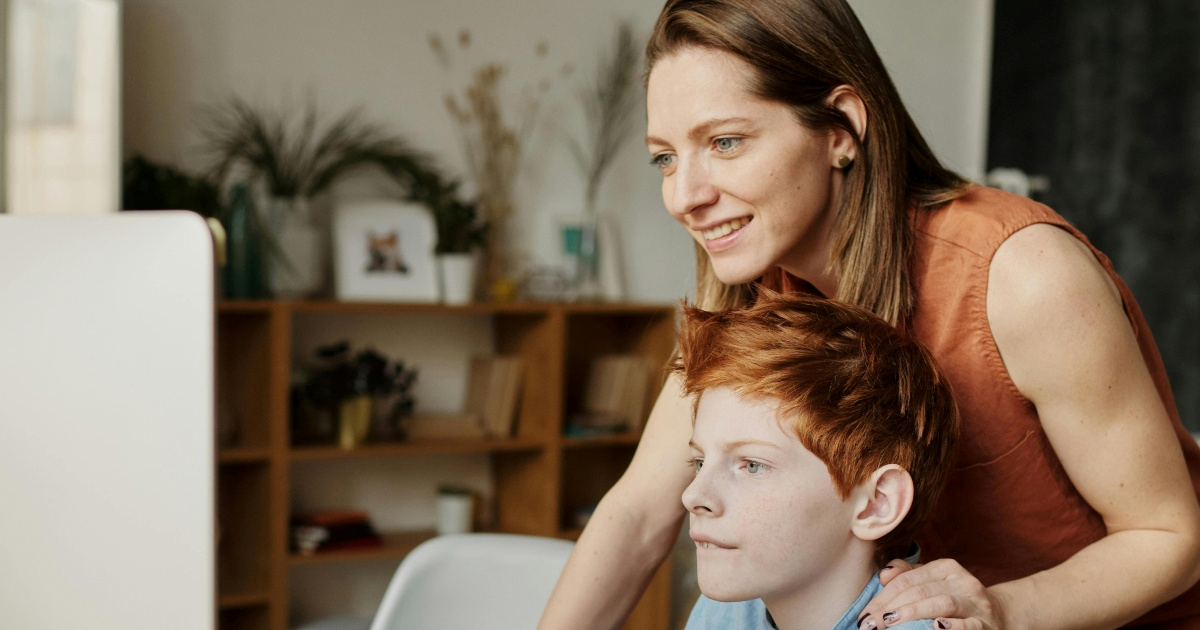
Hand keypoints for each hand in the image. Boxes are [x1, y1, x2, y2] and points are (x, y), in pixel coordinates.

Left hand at [857, 558, 1007, 629]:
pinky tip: (936, 627)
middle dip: (890, 608)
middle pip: (919, 591)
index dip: (882, 597)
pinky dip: (952, 626)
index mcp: (945, 568)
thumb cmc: (956, 599)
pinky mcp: (985, 624)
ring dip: (912, 613)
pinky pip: (968, 625)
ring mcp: (975, 603)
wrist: (999, 615)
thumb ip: (908, 575)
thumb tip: (883, 573)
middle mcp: (962, 581)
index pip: (907, 580)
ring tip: (890, 622)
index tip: (864, 615)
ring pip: (941, 603)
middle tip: (870, 625)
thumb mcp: (933, 583)